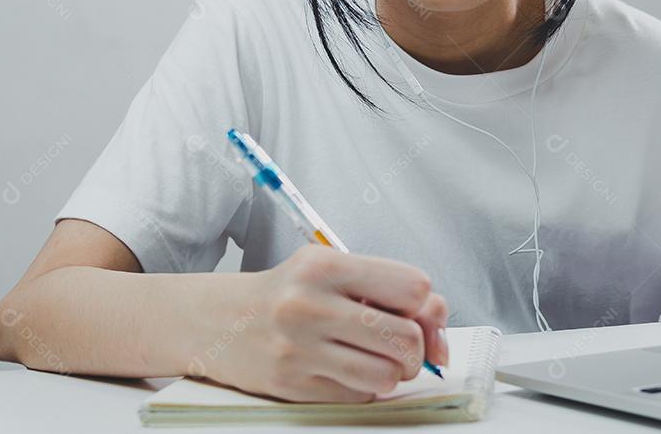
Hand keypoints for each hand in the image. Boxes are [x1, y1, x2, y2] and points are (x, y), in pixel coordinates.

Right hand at [201, 245, 448, 402]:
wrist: (221, 321)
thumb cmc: (290, 292)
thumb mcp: (334, 271)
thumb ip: (390, 290)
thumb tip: (439, 337)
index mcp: (326, 264)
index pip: (413, 287)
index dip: (424, 305)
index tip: (413, 312)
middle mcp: (311, 304)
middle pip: (406, 337)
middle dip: (416, 348)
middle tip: (402, 346)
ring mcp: (300, 348)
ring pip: (387, 374)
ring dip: (394, 373)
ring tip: (378, 360)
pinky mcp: (293, 385)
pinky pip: (360, 396)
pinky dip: (366, 387)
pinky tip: (347, 370)